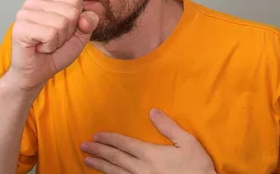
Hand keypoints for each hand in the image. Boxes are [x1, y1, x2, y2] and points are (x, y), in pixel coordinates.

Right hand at [3, 0, 98, 91]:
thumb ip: (89, 23)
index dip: (76, 20)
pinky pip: (50, 34)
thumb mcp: (80, 36)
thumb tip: (85, 17)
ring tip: (45, 44)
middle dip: (67, 32)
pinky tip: (39, 48)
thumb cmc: (55, 53)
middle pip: (70, 11)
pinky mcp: (20, 28)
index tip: (63, 31)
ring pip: (61, 23)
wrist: (36, 74)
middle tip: (52, 40)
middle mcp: (34, 2)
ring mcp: (25, 13)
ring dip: (57, 41)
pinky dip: (49, 46)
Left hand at [80, 109, 215, 173]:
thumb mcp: (187, 142)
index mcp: (150, 154)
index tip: (96, 136)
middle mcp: (140, 169)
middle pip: (115, 158)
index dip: (109, 139)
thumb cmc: (197, 167)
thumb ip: (168, 127)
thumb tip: (152, 111)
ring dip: (99, 166)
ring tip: (86, 161)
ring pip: (114, 173)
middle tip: (83, 147)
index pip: (124, 144)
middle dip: (98, 151)